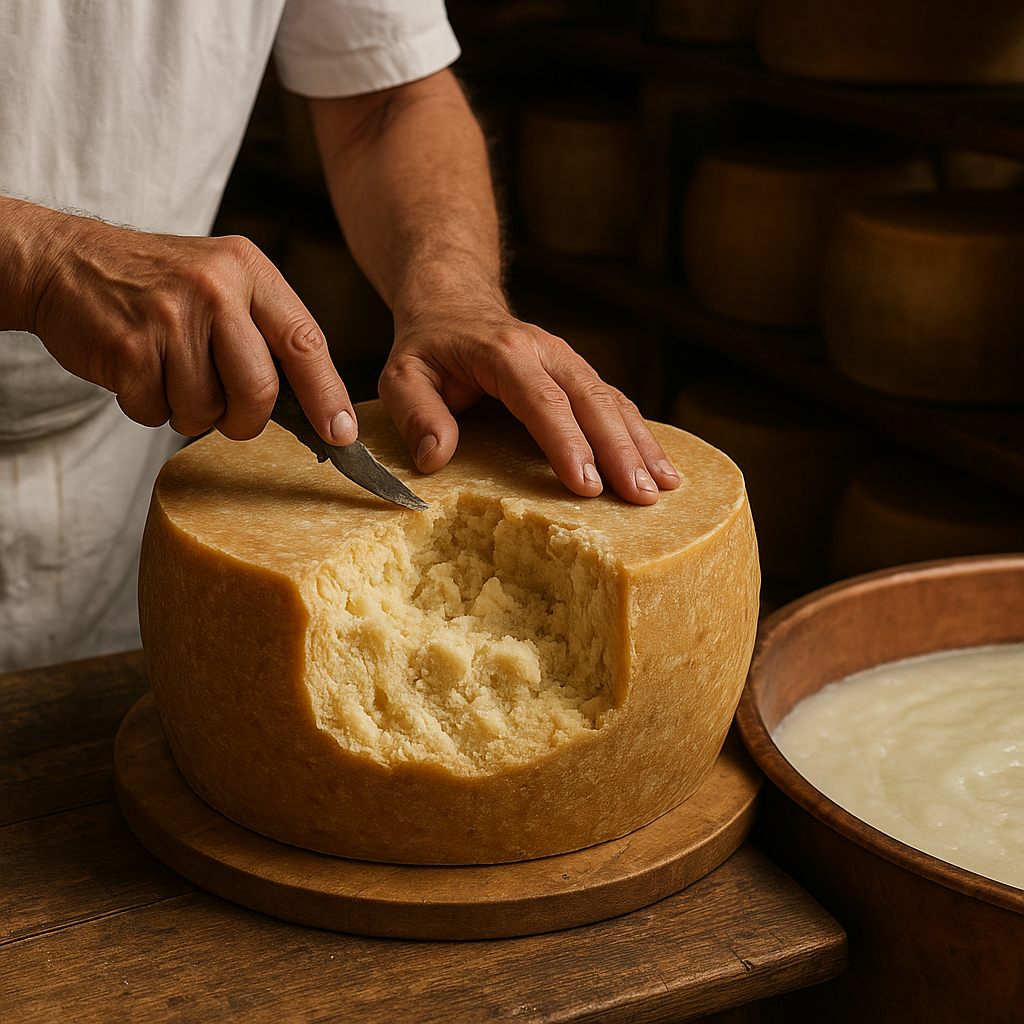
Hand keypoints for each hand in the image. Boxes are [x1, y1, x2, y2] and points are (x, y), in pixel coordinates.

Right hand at [18, 203, 355, 443]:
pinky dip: (150, 408)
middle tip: (227, 411)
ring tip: (171, 373)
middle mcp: (214, 288)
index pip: (305, 342)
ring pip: (206, 411)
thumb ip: (270, 332)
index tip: (341, 434)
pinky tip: (140, 371)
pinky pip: (158, 412)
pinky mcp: (128, 347)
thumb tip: (322, 408)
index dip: (328, 396)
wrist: (67, 262)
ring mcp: (169, 317)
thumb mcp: (225, 282)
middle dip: (245, 420)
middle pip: (259, 392)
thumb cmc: (162, 285)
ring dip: (189, 412)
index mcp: (249, 270)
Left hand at [378, 300, 680, 504]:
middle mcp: (546, 352)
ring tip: (664, 488)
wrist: (454, 300)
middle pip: (592, 401)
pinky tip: (660, 467)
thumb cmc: (428, 347)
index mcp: (504, 354)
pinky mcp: (579, 373)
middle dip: (620, 451)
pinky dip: (641, 434)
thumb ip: (416, 414)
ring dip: (641, 444)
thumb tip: (435, 458)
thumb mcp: (402, 376)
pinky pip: (617, 402)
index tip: (586, 484)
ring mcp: (569, 360)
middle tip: (640, 497)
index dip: (566, 443)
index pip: (542, 401)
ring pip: (614, 401)